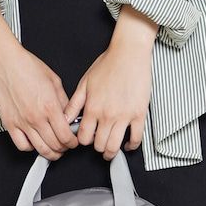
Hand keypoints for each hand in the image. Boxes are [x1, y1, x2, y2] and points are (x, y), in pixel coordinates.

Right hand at [0, 43, 80, 159]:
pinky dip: (30, 148)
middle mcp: (37, 117)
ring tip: (53, 150)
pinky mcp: (9, 124)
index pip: (66, 136)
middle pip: (55, 145)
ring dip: (50, 153)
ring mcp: (22, 122)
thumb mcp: (54, 82)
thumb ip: (63, 102)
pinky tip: (34, 143)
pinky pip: (21, 145)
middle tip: (65, 146)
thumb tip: (69, 115)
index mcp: (50, 107)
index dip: (72, 142)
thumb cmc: (28, 67)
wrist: (6, 63)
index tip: (73, 141)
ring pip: (40, 149)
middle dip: (63, 149)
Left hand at [66, 30, 153, 159]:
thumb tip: (65, 120)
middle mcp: (107, 115)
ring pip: (115, 146)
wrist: (129, 54)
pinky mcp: (139, 114)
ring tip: (111, 150)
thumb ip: (74, 104)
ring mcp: (124, 116)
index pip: (84, 137)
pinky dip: (132, 145)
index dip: (84, 141)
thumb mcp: (85, 83)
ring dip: (111, 152)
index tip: (87, 139)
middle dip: (97, 148)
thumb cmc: (108, 64)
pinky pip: (136, 138)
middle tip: (99, 144)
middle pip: (99, 145)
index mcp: (92, 108)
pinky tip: (128, 143)